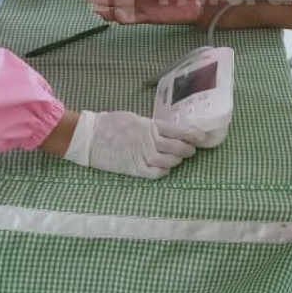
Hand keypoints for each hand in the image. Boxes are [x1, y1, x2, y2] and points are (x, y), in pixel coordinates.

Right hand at [62, 110, 206, 178]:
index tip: (202, 138)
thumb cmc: (110, 124)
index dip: (193, 135)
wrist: (89, 136)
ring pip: (168, 161)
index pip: (178, 130)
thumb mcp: (133, 118)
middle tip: (191, 150)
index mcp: (149, 125)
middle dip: (188, 149)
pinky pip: (154, 173)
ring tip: (178, 159)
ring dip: (176, 161)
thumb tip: (167, 131)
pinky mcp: (132, 168)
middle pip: (177, 146)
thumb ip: (150, 126)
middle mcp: (148, 140)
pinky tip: (165, 170)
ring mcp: (141, 155)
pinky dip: (163, 172)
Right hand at [90, 0, 204, 25]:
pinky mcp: (153, 18)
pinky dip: (126, 18)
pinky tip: (116, 17)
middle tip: (90, 0)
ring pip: (124, 11)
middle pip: (119, 1)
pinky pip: (136, 18)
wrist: (199, 2)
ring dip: (111, 11)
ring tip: (98, 11)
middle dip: (105, 1)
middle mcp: (142, 1)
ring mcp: (146, 10)